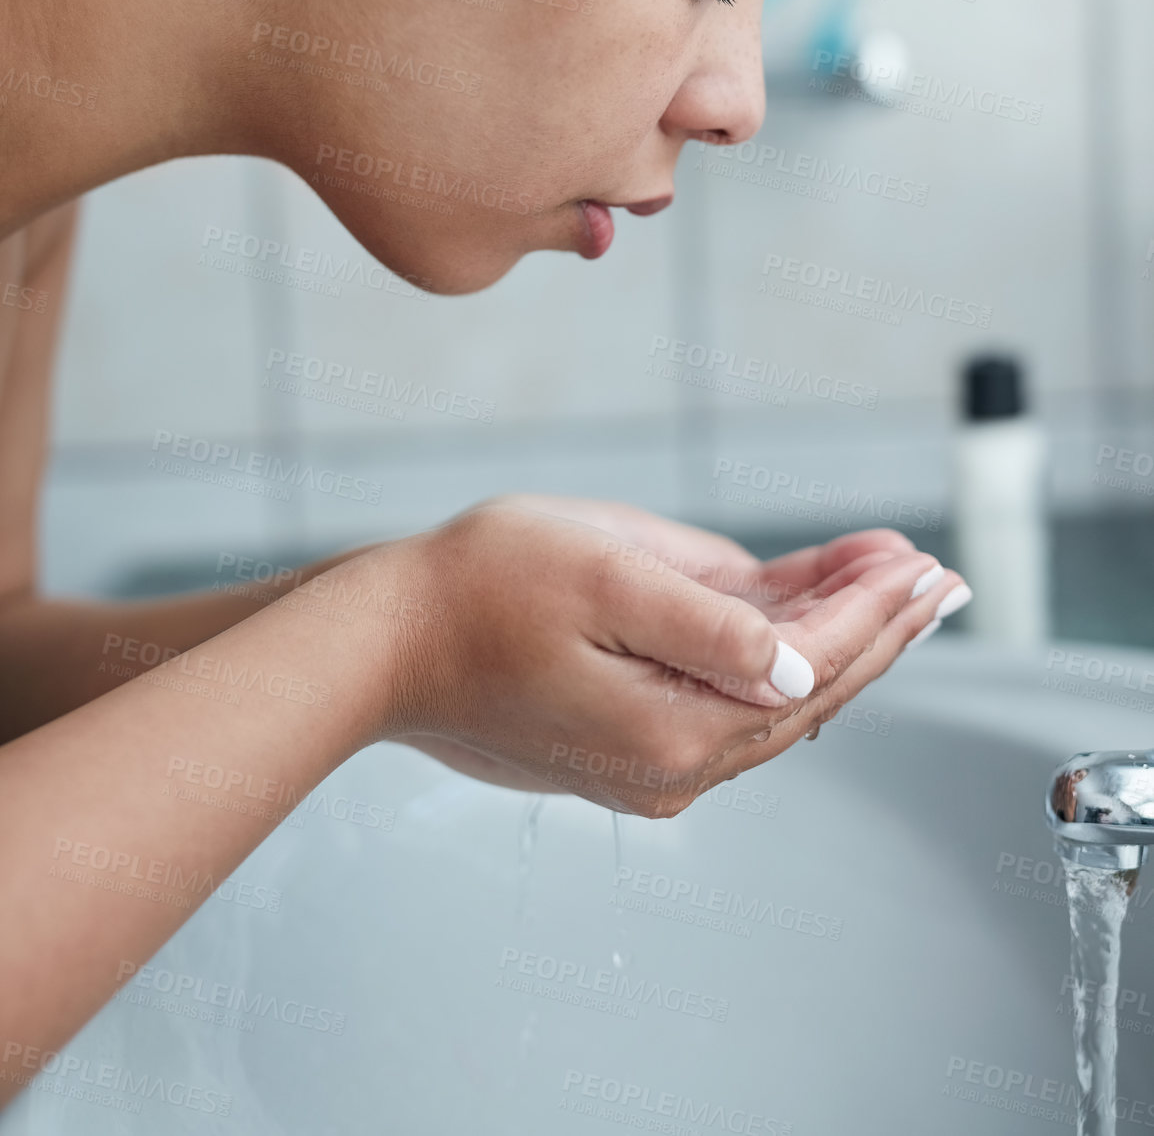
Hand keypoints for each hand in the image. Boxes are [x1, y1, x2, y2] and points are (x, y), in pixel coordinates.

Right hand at [347, 495, 963, 816]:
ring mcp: (646, 763)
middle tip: (936, 580)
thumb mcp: (603, 576)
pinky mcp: (622, 744)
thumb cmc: (476, 591)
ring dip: (831, 638)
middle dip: (875, 628)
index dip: (876, 610)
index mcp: (676, 727)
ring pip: (771, 698)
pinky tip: (799, 619)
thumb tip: (805, 668)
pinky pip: (725, 700)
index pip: (813, 666)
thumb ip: (714, 623)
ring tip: (886, 586)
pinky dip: (773, 655)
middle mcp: (673, 765)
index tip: (925, 564)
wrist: (380, 645)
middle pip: (807, 694)